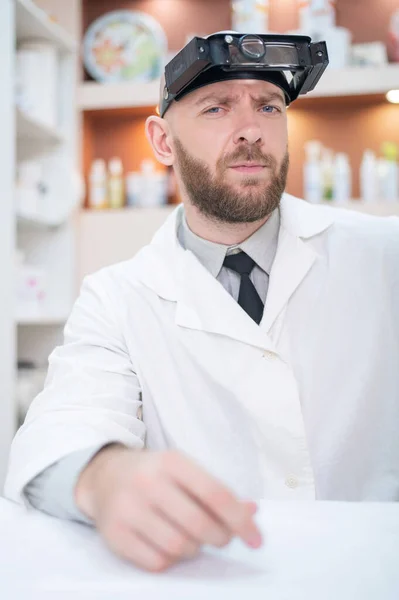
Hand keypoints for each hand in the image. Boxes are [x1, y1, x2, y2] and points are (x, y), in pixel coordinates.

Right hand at [75, 446, 261, 571]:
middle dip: (220, 537)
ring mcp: (128, 509)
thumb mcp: (186, 471)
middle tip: (221, 536)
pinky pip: (158, 562)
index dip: (240, 520)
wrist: (106, 475)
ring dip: (195, 549)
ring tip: (191, 536)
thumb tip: (252, 512)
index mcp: (172, 461)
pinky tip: (169, 544)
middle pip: (199, 524)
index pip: (216, 494)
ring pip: (180, 547)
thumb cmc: (156, 475)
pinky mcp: (115, 535)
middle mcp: (148, 482)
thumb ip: (218, 492)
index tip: (256, 539)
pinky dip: (172, 559)